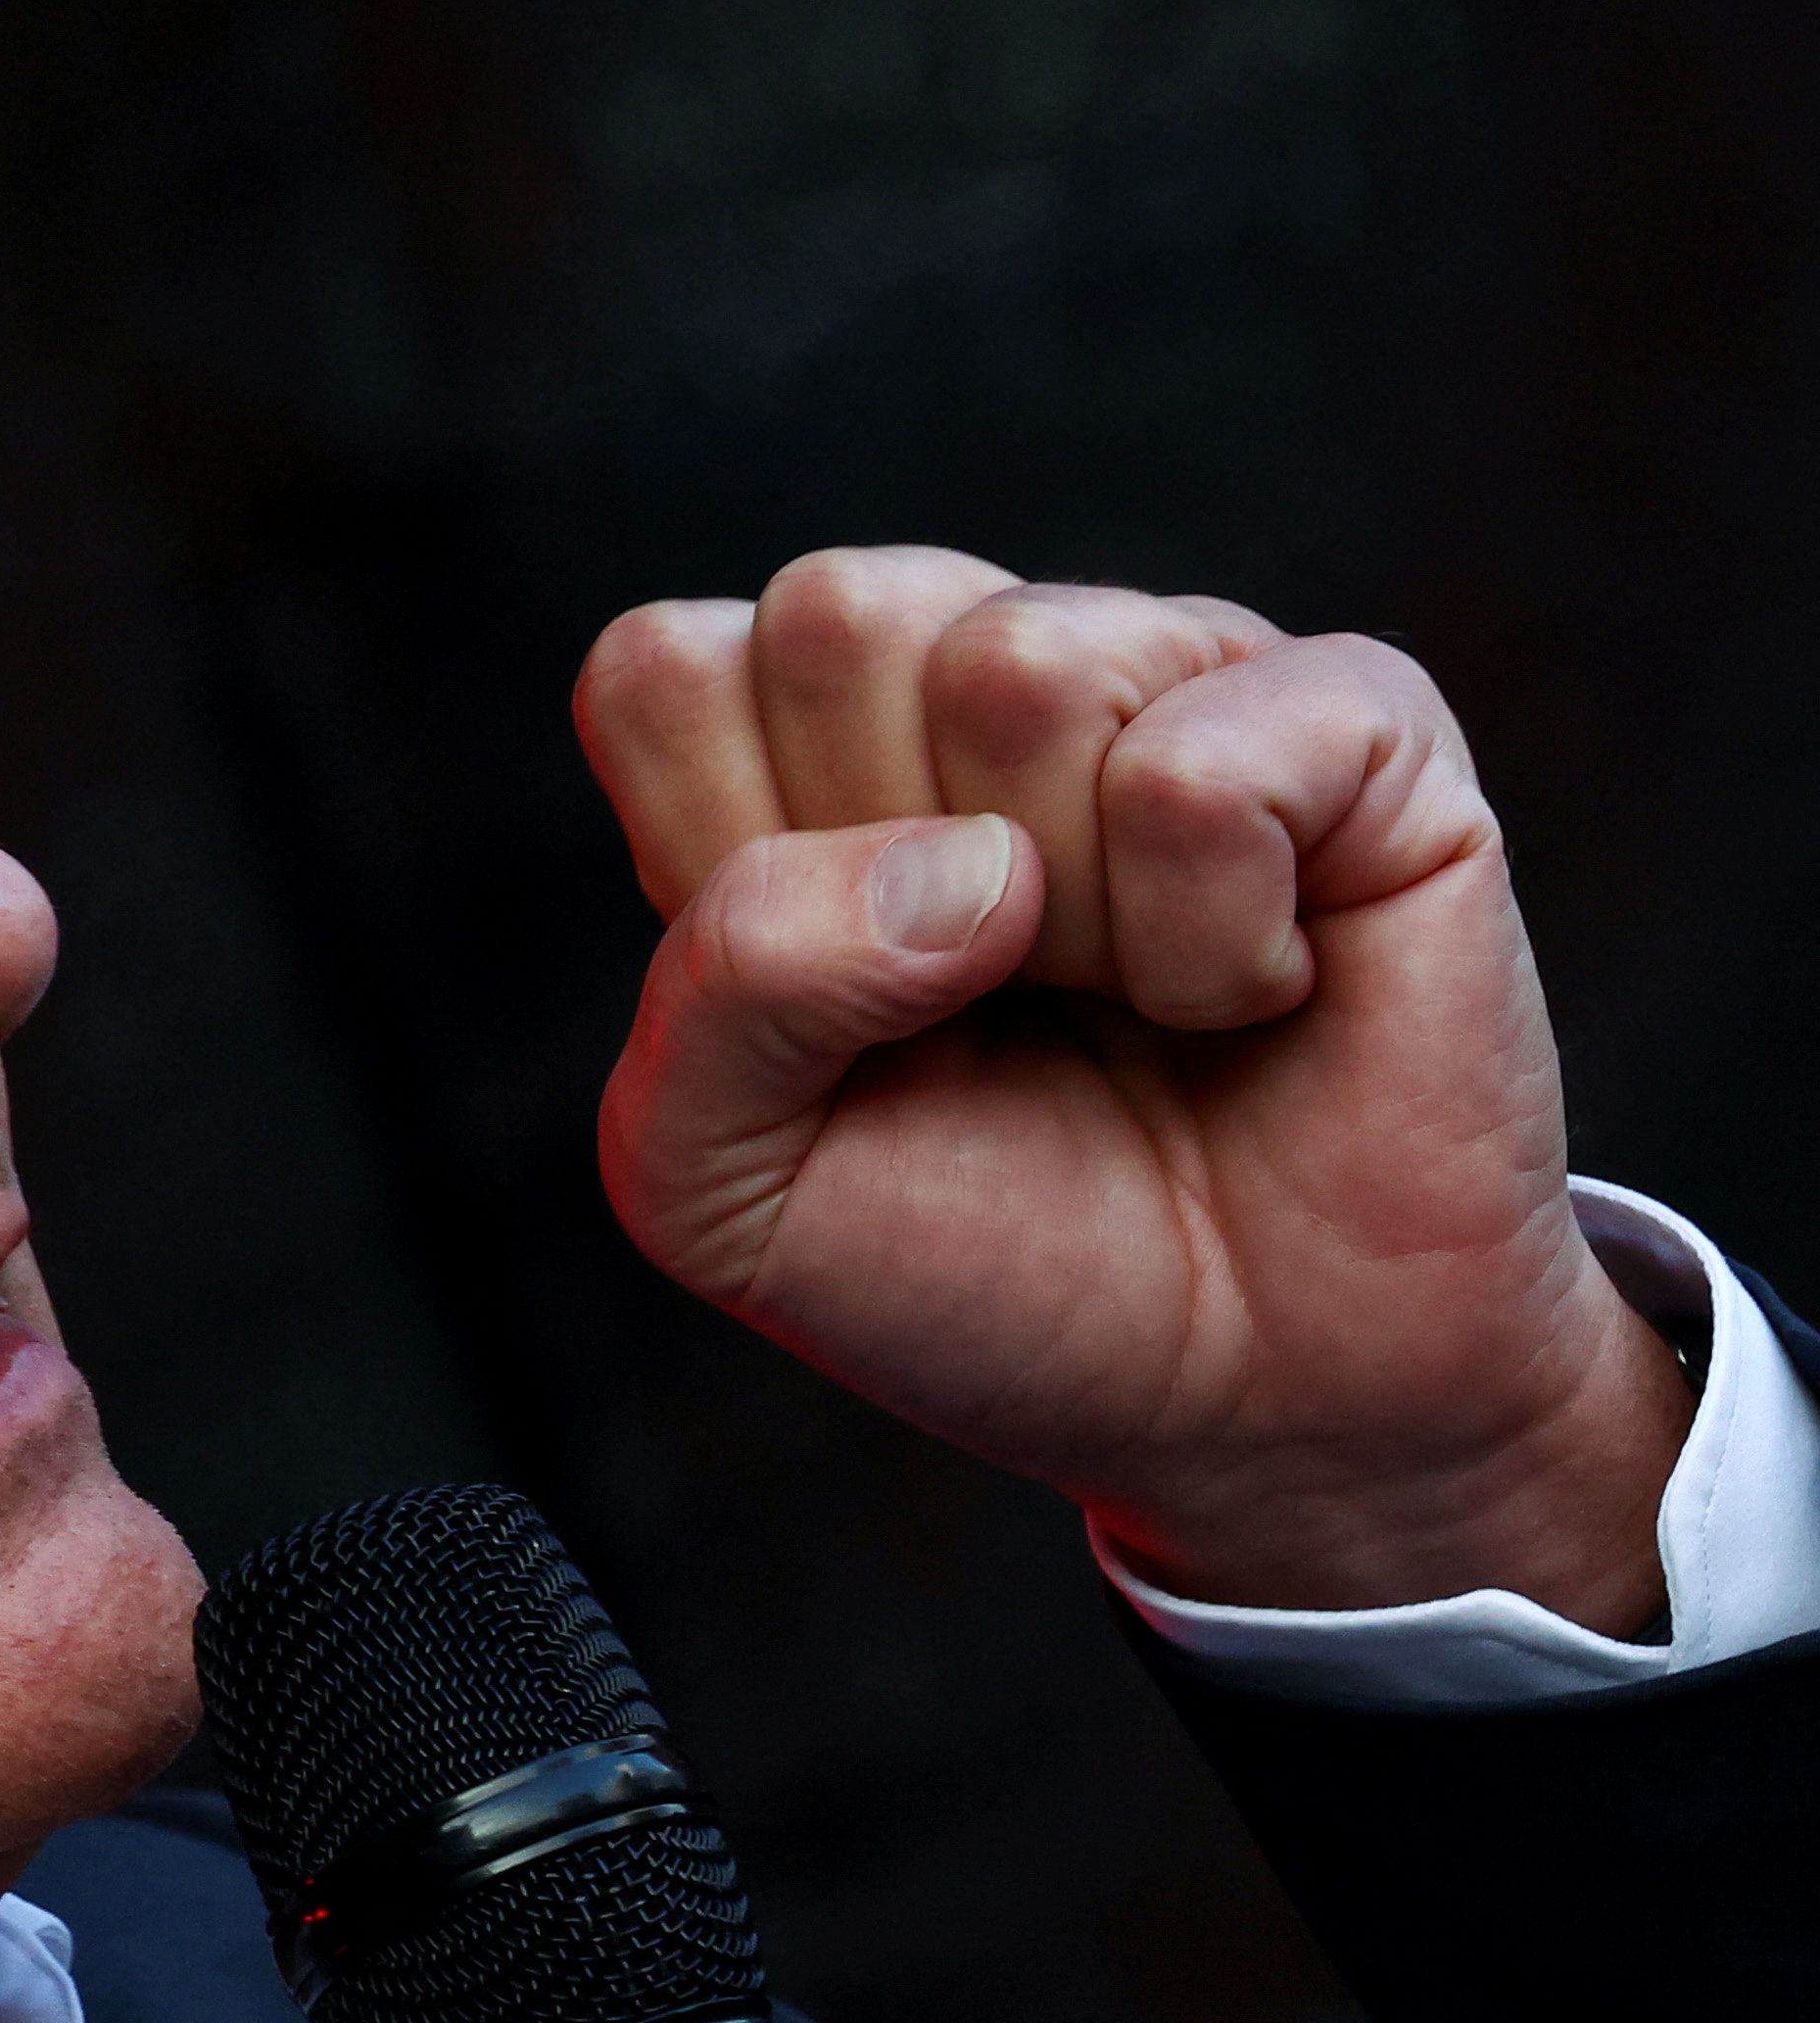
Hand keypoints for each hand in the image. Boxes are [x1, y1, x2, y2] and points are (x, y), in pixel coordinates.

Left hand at [578, 547, 1689, 1632]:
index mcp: (799, 752)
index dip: (715, 859)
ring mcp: (1173, 676)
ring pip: (1019, 667)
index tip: (825, 1008)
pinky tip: (1253, 991)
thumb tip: (958, 864)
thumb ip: (718, 998)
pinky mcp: (1361, 724)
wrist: (1245, 1406)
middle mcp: (977, 677)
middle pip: (836, 615)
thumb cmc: (985, 1271)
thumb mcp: (725, 1188)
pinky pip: (1208, 766)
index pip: (661, 666)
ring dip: (1062, 915)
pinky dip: (1209, 941)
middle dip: (883, 875)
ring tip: (1122, 1002)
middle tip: (991, 1001)